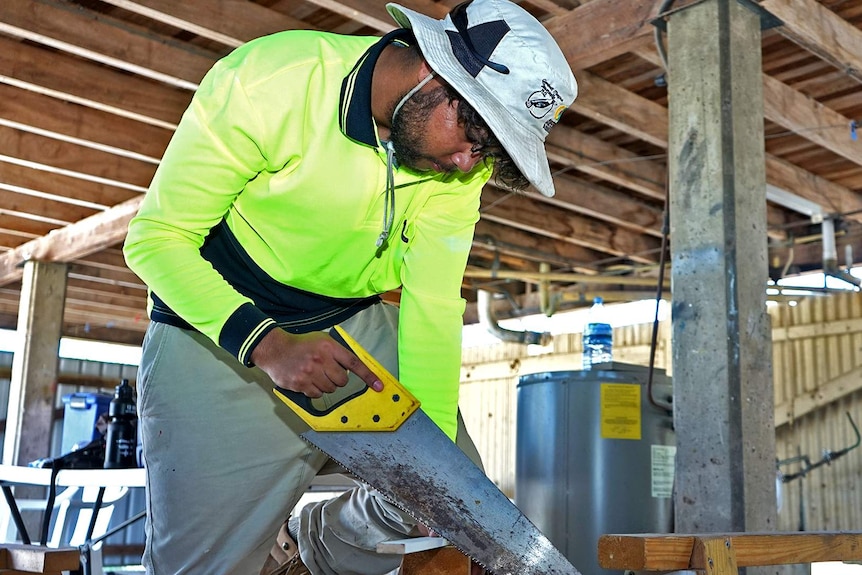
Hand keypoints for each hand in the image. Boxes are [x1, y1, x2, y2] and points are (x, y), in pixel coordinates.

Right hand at [251, 329, 382, 397]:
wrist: (275, 350)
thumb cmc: (302, 344)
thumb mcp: (322, 340)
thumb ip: (338, 352)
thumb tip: (354, 368)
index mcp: (329, 347)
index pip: (354, 363)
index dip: (368, 376)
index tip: (379, 386)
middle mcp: (321, 359)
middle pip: (342, 381)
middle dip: (338, 379)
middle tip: (327, 371)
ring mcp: (310, 373)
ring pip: (330, 389)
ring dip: (326, 385)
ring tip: (314, 374)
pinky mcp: (300, 384)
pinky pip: (317, 395)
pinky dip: (315, 390)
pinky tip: (307, 380)